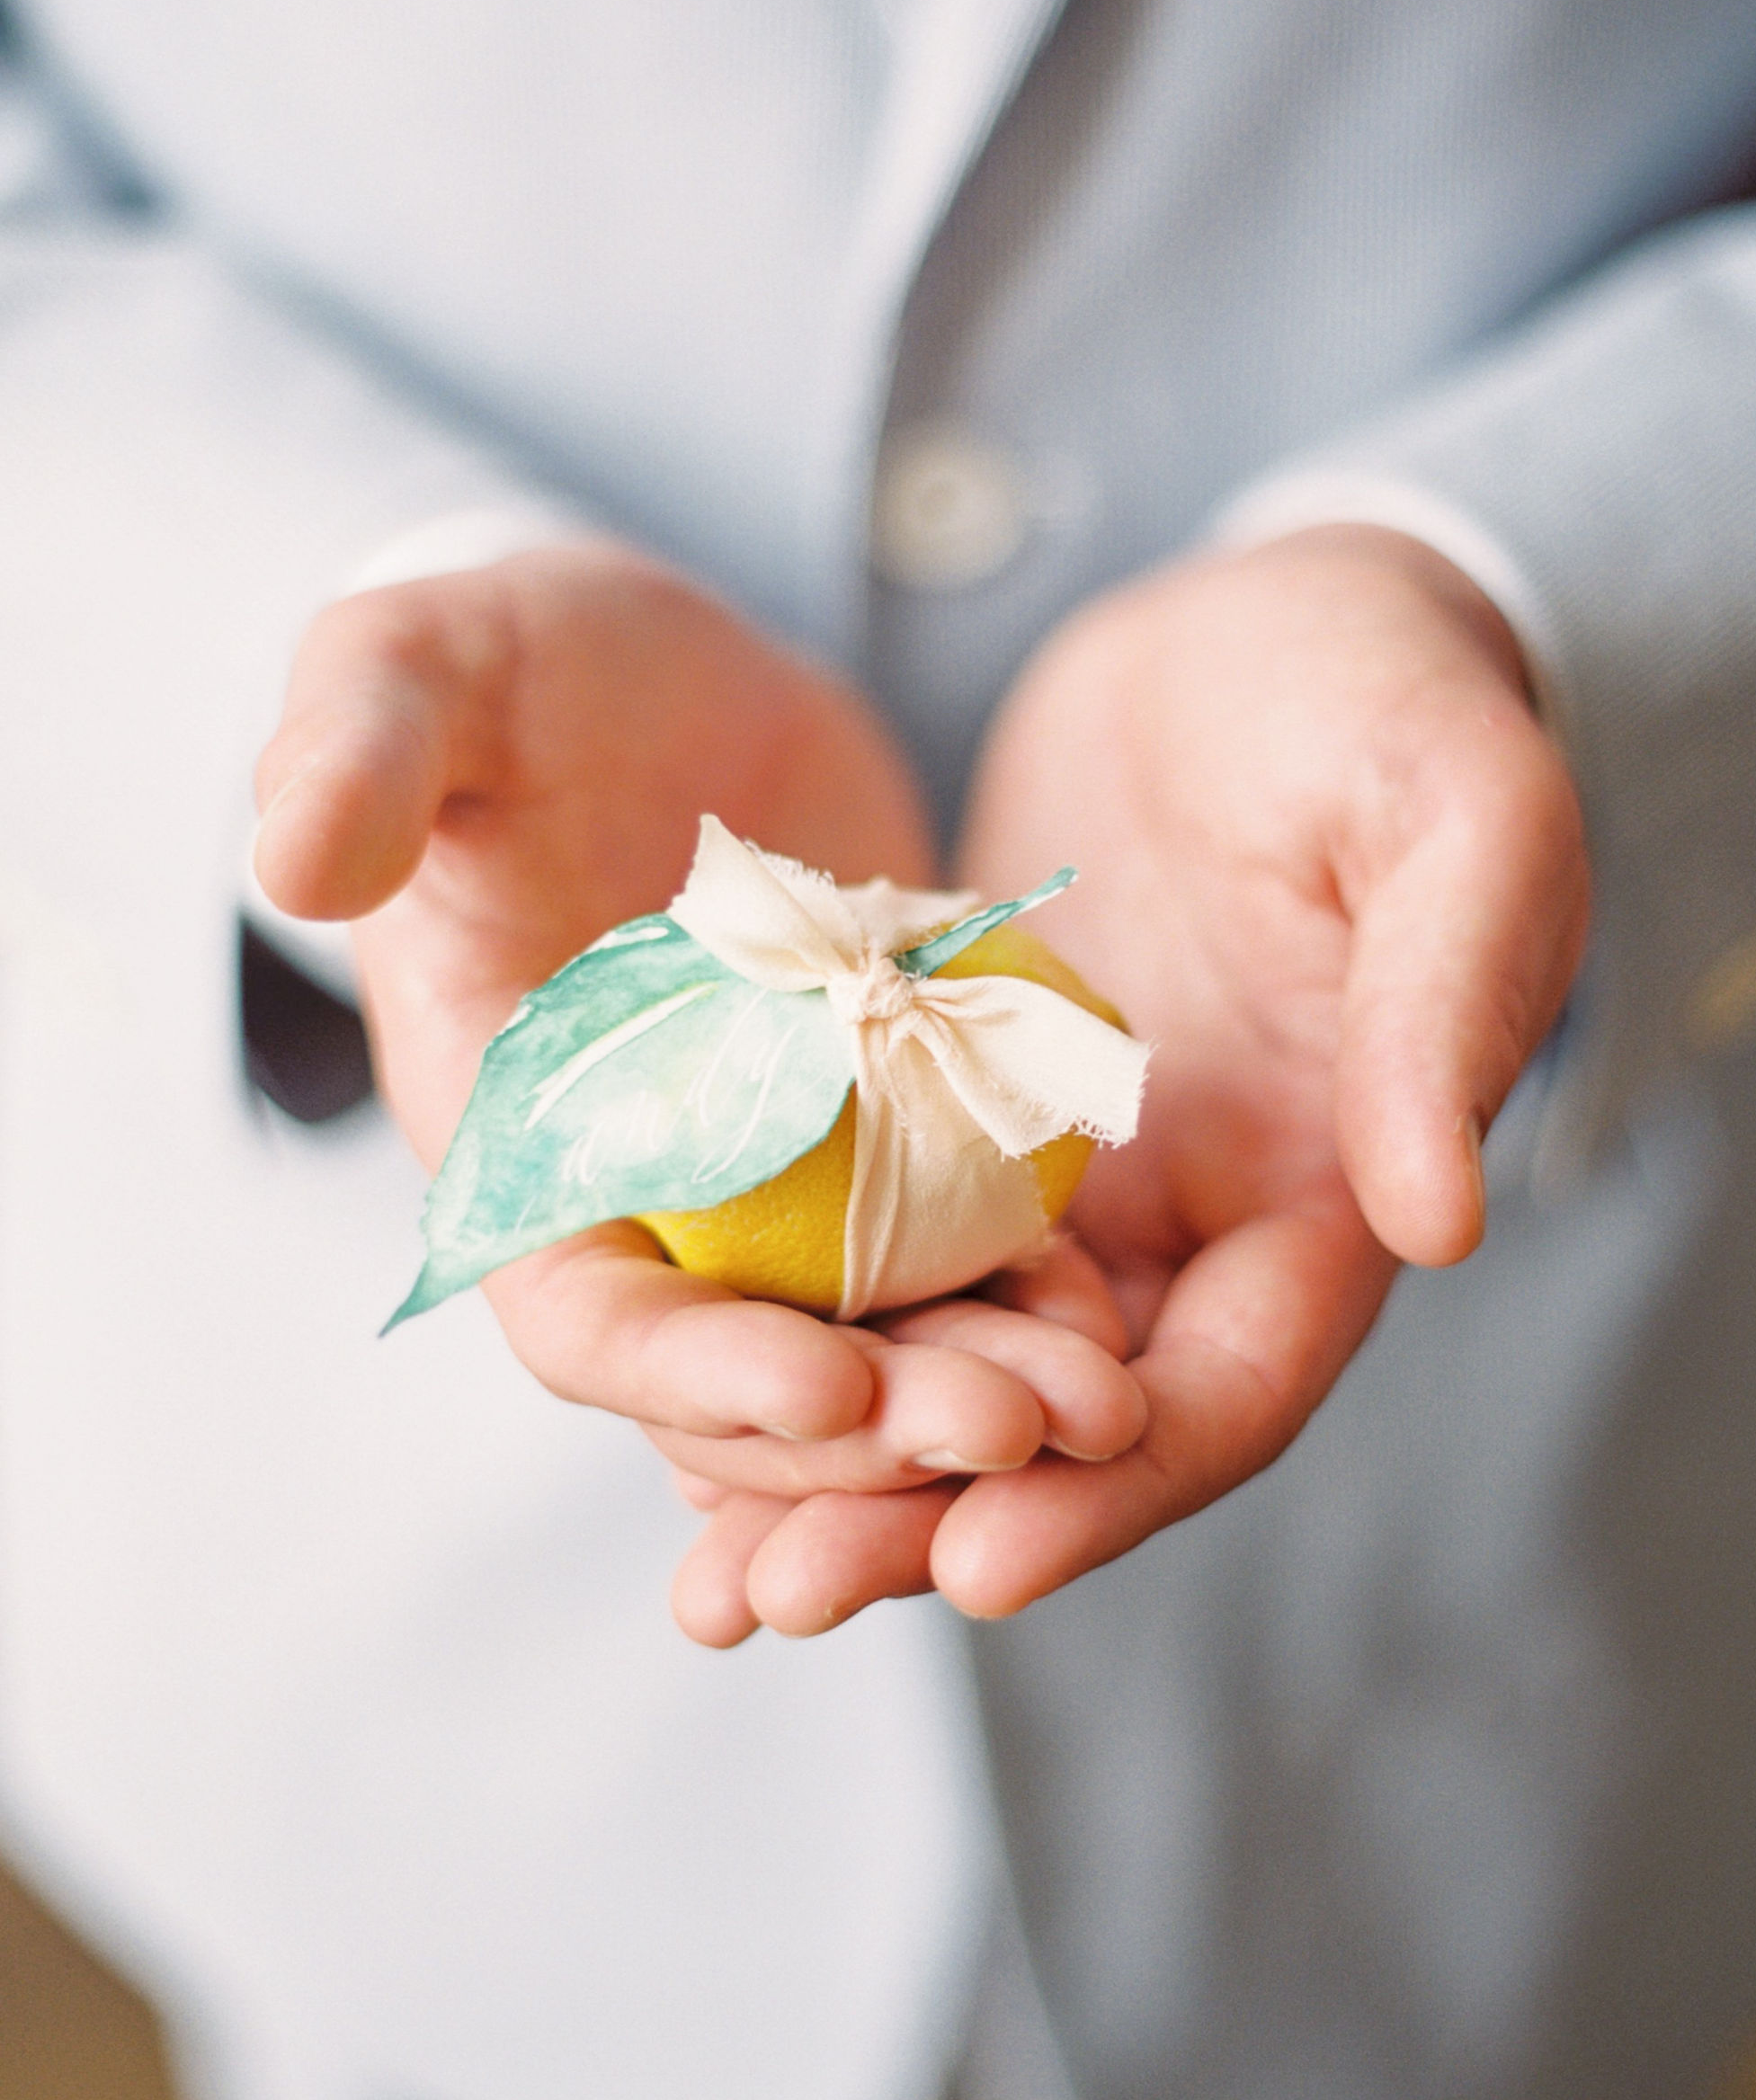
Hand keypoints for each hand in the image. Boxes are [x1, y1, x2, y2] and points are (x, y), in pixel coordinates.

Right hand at [256, 543, 1132, 1477]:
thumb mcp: (424, 669)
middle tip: (1023, 1430)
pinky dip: (1026, 1305)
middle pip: (754, 1378)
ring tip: (1103, 1405)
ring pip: (872, 1348)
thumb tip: (287, 859)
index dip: (698, 1375)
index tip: (835, 1389)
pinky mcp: (883, 1146)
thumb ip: (357, 750)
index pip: (587, 1320)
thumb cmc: (519, 675)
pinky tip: (1124, 1324)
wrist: (663, 678)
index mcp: (518, 1144)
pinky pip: (959, 1261)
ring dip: (974, 1395)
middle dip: (878, 1429)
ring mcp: (773, 1192)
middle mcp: (644, 1206)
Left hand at [672, 527, 1589, 1637]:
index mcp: (1328, 1194)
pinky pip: (873, 1252)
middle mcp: (1195, 1227)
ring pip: (954, 1367)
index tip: (981, 1564)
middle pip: (1068, 1429)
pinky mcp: (963, 1118)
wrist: (1262, 635)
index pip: (1229, 1387)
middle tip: (777, 1596)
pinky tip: (679, 1394)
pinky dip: (796, 1335)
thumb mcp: (1456, 816)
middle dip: (932, 1521)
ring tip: (710, 1575)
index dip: (1116, 1489)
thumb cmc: (1385, 701)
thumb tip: (1434, 1220)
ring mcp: (1074, 1182)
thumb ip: (1447, 1002)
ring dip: (840, 1470)